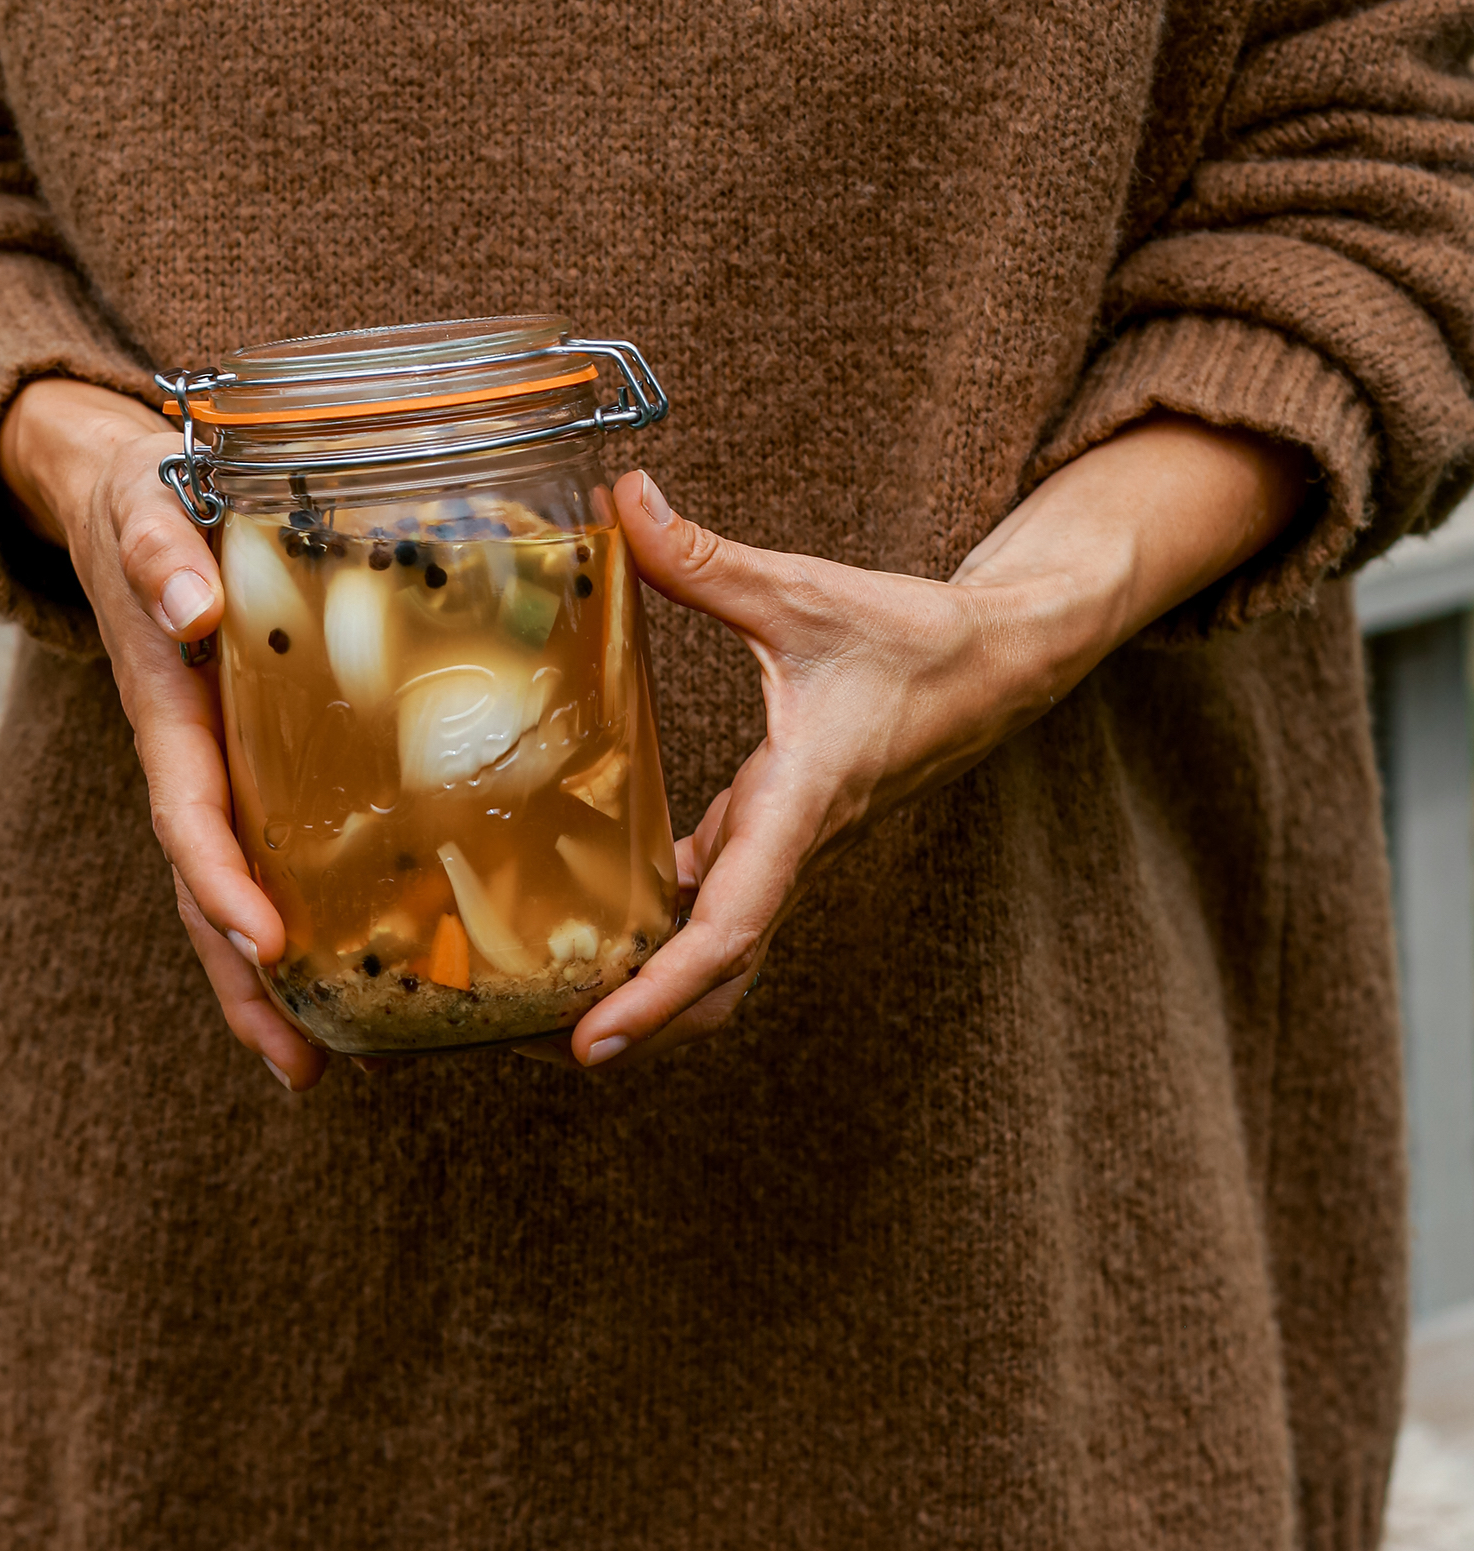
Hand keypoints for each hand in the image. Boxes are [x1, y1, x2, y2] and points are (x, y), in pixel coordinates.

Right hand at [0, 376, 328, 1091]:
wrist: (119, 495)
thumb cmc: (141, 501)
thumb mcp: (143, 507)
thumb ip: (161, 551)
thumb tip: (196, 605)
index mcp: (168, 710)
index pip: (188, 813)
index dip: (220, 882)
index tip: (263, 944)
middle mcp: (191, 758)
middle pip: (207, 892)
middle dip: (246, 983)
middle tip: (300, 1068)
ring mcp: (219, 769)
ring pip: (239, 888)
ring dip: (271, 982)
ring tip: (324, 1065)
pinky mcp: (254, 762)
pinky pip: (274, 851)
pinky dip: (305, 919)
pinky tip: (358, 973)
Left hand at [535, 416, 1310, 1071]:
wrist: (1004, 661)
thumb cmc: (917, 636)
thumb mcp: (805, 591)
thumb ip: (704, 558)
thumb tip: (623, 500)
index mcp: (801, 804)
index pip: (729, 926)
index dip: (659, 992)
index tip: (596, 1042)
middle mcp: (792, 844)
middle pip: (718, 972)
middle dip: (644, 1021)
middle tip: (546, 1050)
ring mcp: (786, 846)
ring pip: (722, 947)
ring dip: (653, 987)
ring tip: (554, 1005)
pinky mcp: (780, 831)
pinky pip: (721, 904)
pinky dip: (666, 932)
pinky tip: (601, 922)